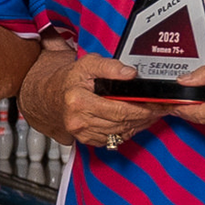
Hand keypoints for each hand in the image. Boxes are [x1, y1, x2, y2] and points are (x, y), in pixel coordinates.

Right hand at [29, 52, 164, 148]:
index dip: (142, 108)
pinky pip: (111, 140)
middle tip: (159, 110)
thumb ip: (110, 66)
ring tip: (150, 116)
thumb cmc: (68, 80)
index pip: (120, 110)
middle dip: (145, 117)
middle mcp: (79, 120)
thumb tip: (130, 74)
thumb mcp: (87, 64)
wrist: (46, 96)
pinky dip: (126, 133)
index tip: (157, 105)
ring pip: (119, 134)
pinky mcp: (84, 139)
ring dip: (138, 126)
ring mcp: (81, 132)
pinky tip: (133, 123)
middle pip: (122, 123)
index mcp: (79, 102)